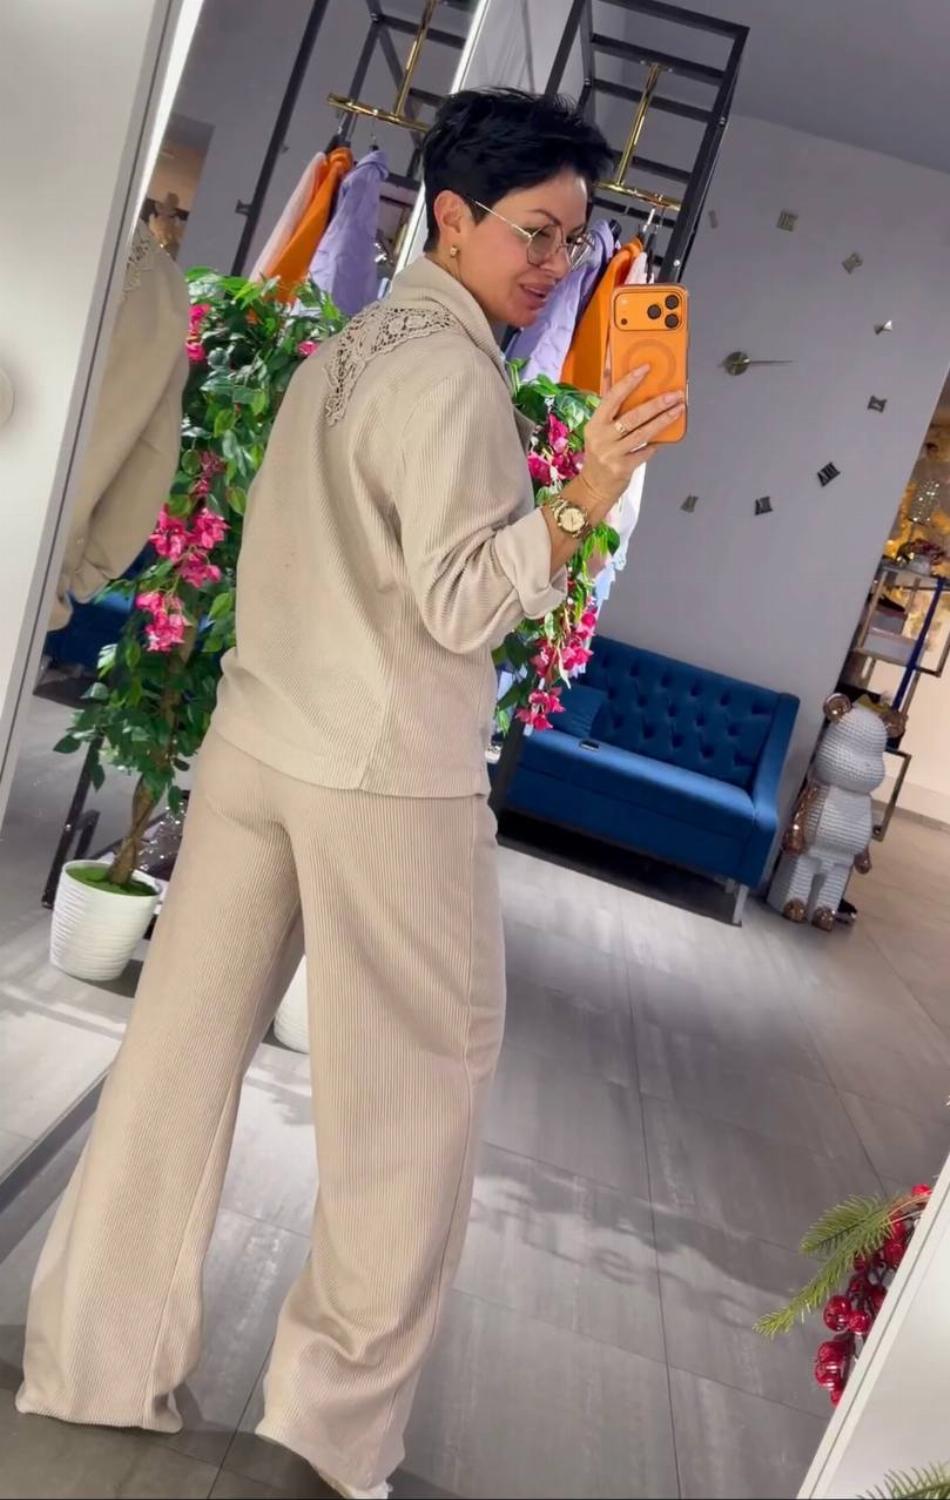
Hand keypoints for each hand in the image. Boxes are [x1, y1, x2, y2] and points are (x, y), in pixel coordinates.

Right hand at [578, 366, 683, 519]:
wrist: (592, 487)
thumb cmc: (599, 453)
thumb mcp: (598, 429)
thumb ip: (609, 405)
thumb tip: (613, 371)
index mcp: (595, 423)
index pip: (612, 397)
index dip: (629, 382)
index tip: (646, 368)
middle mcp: (602, 437)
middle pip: (632, 416)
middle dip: (656, 404)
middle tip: (675, 394)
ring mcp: (612, 454)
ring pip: (643, 433)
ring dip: (663, 420)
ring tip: (679, 409)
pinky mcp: (623, 468)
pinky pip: (645, 452)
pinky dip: (657, 444)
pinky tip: (667, 437)